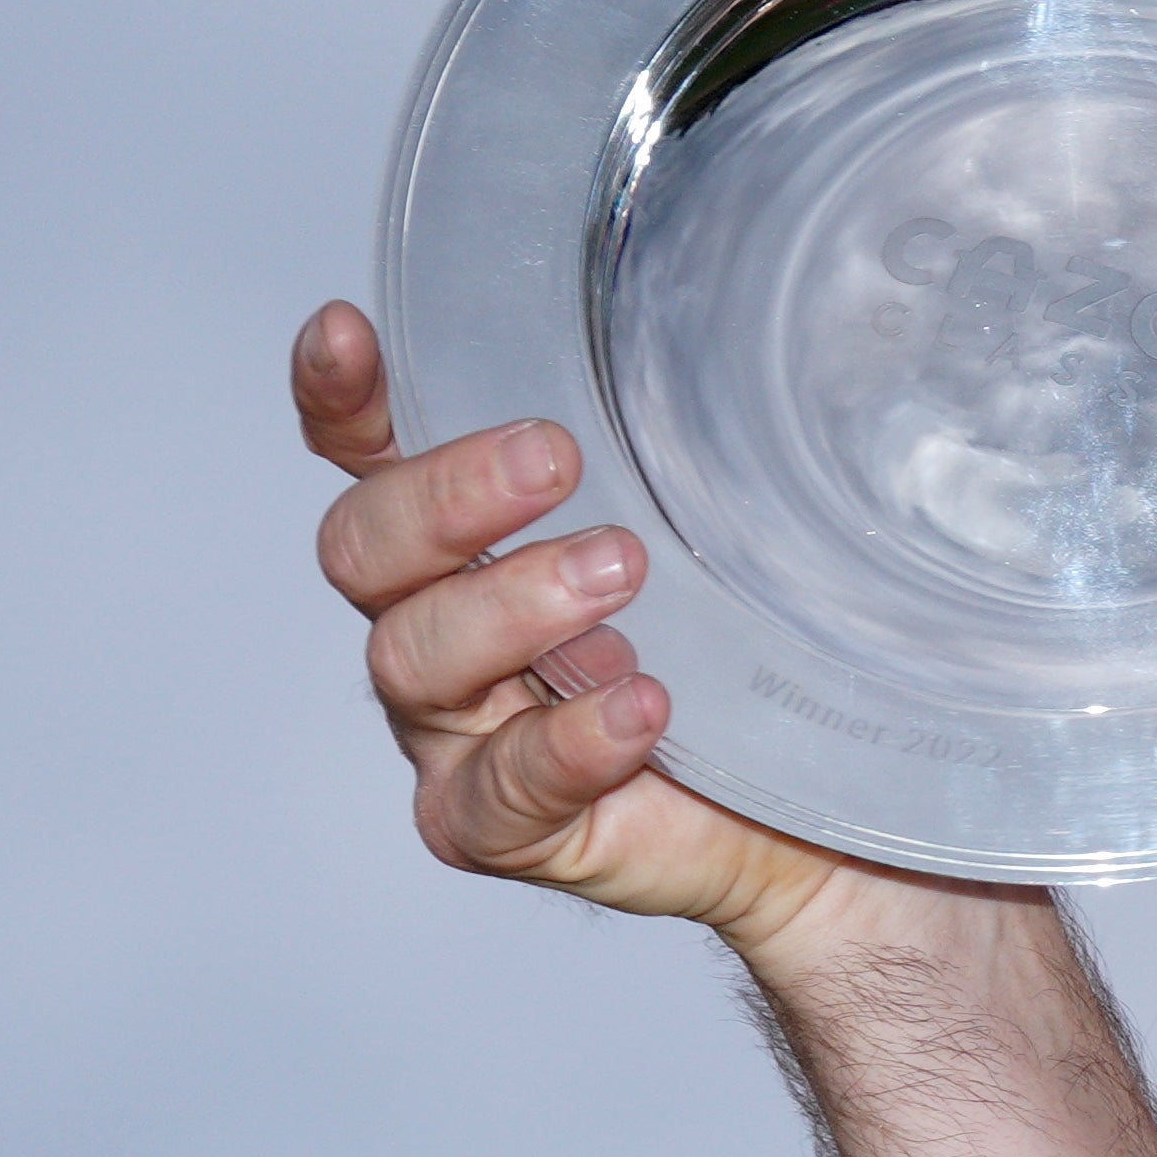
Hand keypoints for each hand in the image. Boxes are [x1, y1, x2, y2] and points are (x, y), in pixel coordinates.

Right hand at [294, 299, 873, 954]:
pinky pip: (499, 787)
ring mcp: (456, 731)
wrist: (812, 824)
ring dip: (512, 603)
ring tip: (620, 572)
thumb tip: (773, 344)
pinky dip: (569, 741)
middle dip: (446, 496)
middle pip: (365, 549)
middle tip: (554, 461)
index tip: (347, 332)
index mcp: (468, 543)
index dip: (344, 398)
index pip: (373, 458)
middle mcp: (438, 626)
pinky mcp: (497, 823)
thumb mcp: (731, 536)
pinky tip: (639, 705)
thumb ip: (702, 460)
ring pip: (414, 657)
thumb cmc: (752, 665)